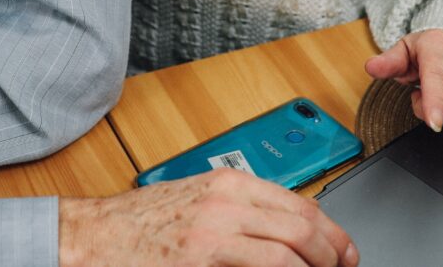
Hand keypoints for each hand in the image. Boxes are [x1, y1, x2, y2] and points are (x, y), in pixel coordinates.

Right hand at [59, 167, 358, 266]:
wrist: (97, 238)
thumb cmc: (144, 222)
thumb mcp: (199, 198)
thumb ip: (241, 207)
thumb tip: (288, 228)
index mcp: (227, 184)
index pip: (299, 204)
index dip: (333, 232)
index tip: (346, 251)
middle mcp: (224, 206)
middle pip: (301, 229)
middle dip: (332, 255)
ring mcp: (212, 240)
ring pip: (286, 257)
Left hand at [364, 29, 442, 131]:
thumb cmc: (429, 48)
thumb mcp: (404, 51)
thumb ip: (388, 62)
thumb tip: (372, 67)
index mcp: (437, 44)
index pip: (437, 77)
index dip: (434, 102)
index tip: (433, 122)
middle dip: (432, 110)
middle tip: (423, 97)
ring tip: (442, 99)